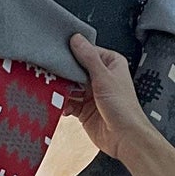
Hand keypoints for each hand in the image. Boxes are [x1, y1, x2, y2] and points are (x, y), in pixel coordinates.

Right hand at [66, 34, 174, 175]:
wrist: (123, 137)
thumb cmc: (121, 106)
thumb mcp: (103, 77)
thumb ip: (88, 58)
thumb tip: (76, 39)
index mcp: (110, 64)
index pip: (87, 52)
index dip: (73, 53)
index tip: (57, 53)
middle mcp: (101, 77)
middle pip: (76, 70)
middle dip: (64, 74)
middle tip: (50, 74)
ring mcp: (91, 94)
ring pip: (70, 87)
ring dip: (62, 91)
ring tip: (53, 92)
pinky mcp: (84, 110)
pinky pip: (69, 103)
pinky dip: (63, 105)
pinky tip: (61, 107)